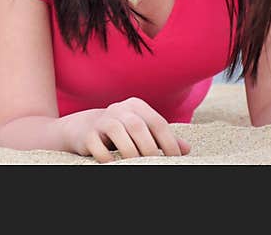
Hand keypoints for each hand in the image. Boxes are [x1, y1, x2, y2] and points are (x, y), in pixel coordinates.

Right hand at [71, 97, 190, 162]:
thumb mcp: (142, 130)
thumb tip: (186, 149)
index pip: (157, 122)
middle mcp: (119, 109)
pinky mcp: (88, 134)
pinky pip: (98, 146)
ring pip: (118, 132)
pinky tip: (114, 164)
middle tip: (154, 164)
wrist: (84, 128)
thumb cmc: (122, 131)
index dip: (169, 142)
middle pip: (138, 126)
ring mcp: (101, 120)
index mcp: (136, 106)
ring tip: (136, 165)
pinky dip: (107, 158)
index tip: (174, 159)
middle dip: (149, 149)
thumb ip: (162, 138)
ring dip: (130, 152)